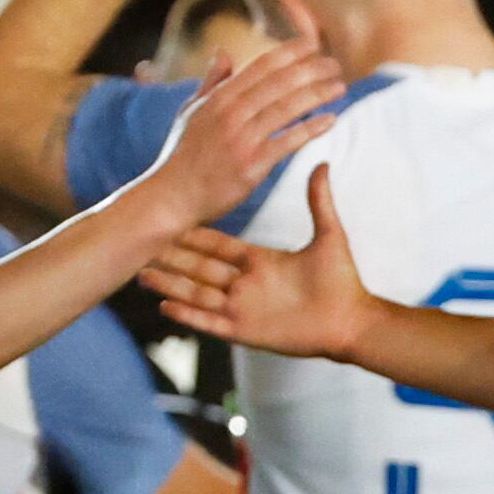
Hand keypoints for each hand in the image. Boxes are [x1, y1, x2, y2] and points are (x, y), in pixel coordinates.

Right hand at [141, 42, 343, 226]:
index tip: (313, 44)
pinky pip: (287, 142)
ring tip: (340, 86)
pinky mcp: (251, 166)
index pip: (261, 67)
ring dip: (317, 94)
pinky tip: (331, 120)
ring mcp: (241, 139)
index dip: (289, 53)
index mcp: (218, 98)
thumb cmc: (181, 156)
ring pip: (287, 108)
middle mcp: (230, 113)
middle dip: (311, 69)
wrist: (171, 198)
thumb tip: (224, 51)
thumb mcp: (191, 113)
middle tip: (335, 63)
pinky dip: (310, 129)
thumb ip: (211, 82)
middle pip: (279, 83)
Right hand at [148, 164, 372, 358]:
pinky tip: (164, 305)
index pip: (218, 245)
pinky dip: (187, 315)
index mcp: (260, 261)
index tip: (170, 219)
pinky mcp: (245, 331)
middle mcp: (246, 284)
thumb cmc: (342, 281)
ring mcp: (243, 308)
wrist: (352, 320)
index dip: (193, 234)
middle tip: (142, 244)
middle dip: (170, 257)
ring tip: (141, 274)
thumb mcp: (328, 235)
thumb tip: (322, 162)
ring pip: (197, 293)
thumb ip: (319, 201)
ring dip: (170, 284)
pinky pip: (210, 322)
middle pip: (199, 267)